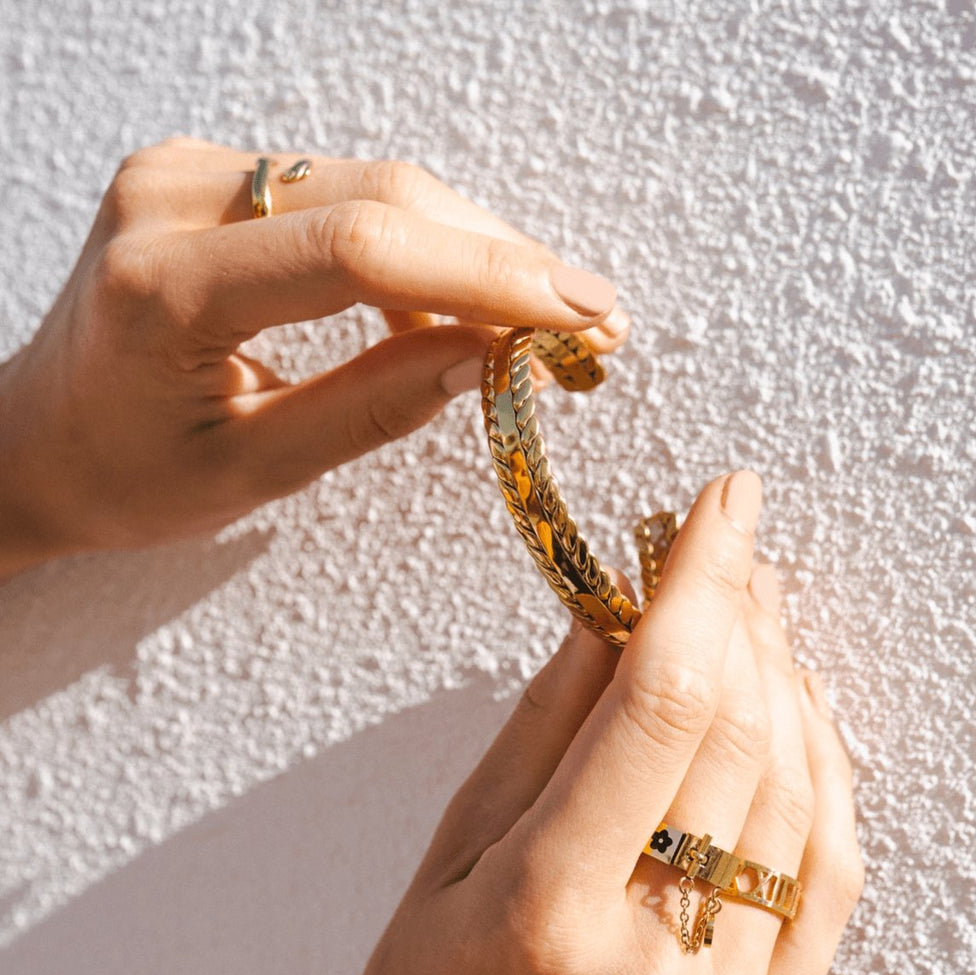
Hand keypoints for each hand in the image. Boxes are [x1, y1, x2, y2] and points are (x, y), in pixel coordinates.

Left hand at [0, 139, 627, 576]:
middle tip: (592, 321)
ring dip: (476, 248)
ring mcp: (191, 171)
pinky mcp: (216, 176)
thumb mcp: (253, 471)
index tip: (581, 316)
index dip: (489, 276)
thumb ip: (372, 408)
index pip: (359, 251)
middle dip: (505, 259)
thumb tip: (489, 358)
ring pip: (379, 184)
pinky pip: (349, 191)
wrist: (43, 436)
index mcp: (165, 287)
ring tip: (547, 319)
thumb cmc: (127, 474)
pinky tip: (465, 299)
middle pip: (384, 197)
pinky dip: (424, 243)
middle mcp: (171, 198)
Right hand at [351, 471, 862, 974]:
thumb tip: (609, 615)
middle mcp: (657, 963)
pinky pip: (830, 864)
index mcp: (550, 911)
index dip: (698, 582)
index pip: (659, 701)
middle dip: (738, 609)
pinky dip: (823, 760)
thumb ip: (539, 733)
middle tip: (726, 541)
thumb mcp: (451, 860)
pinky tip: (794, 700)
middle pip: (736, 730)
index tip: (719, 504)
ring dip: (779, 670)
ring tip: (751, 604)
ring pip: (795, 784)